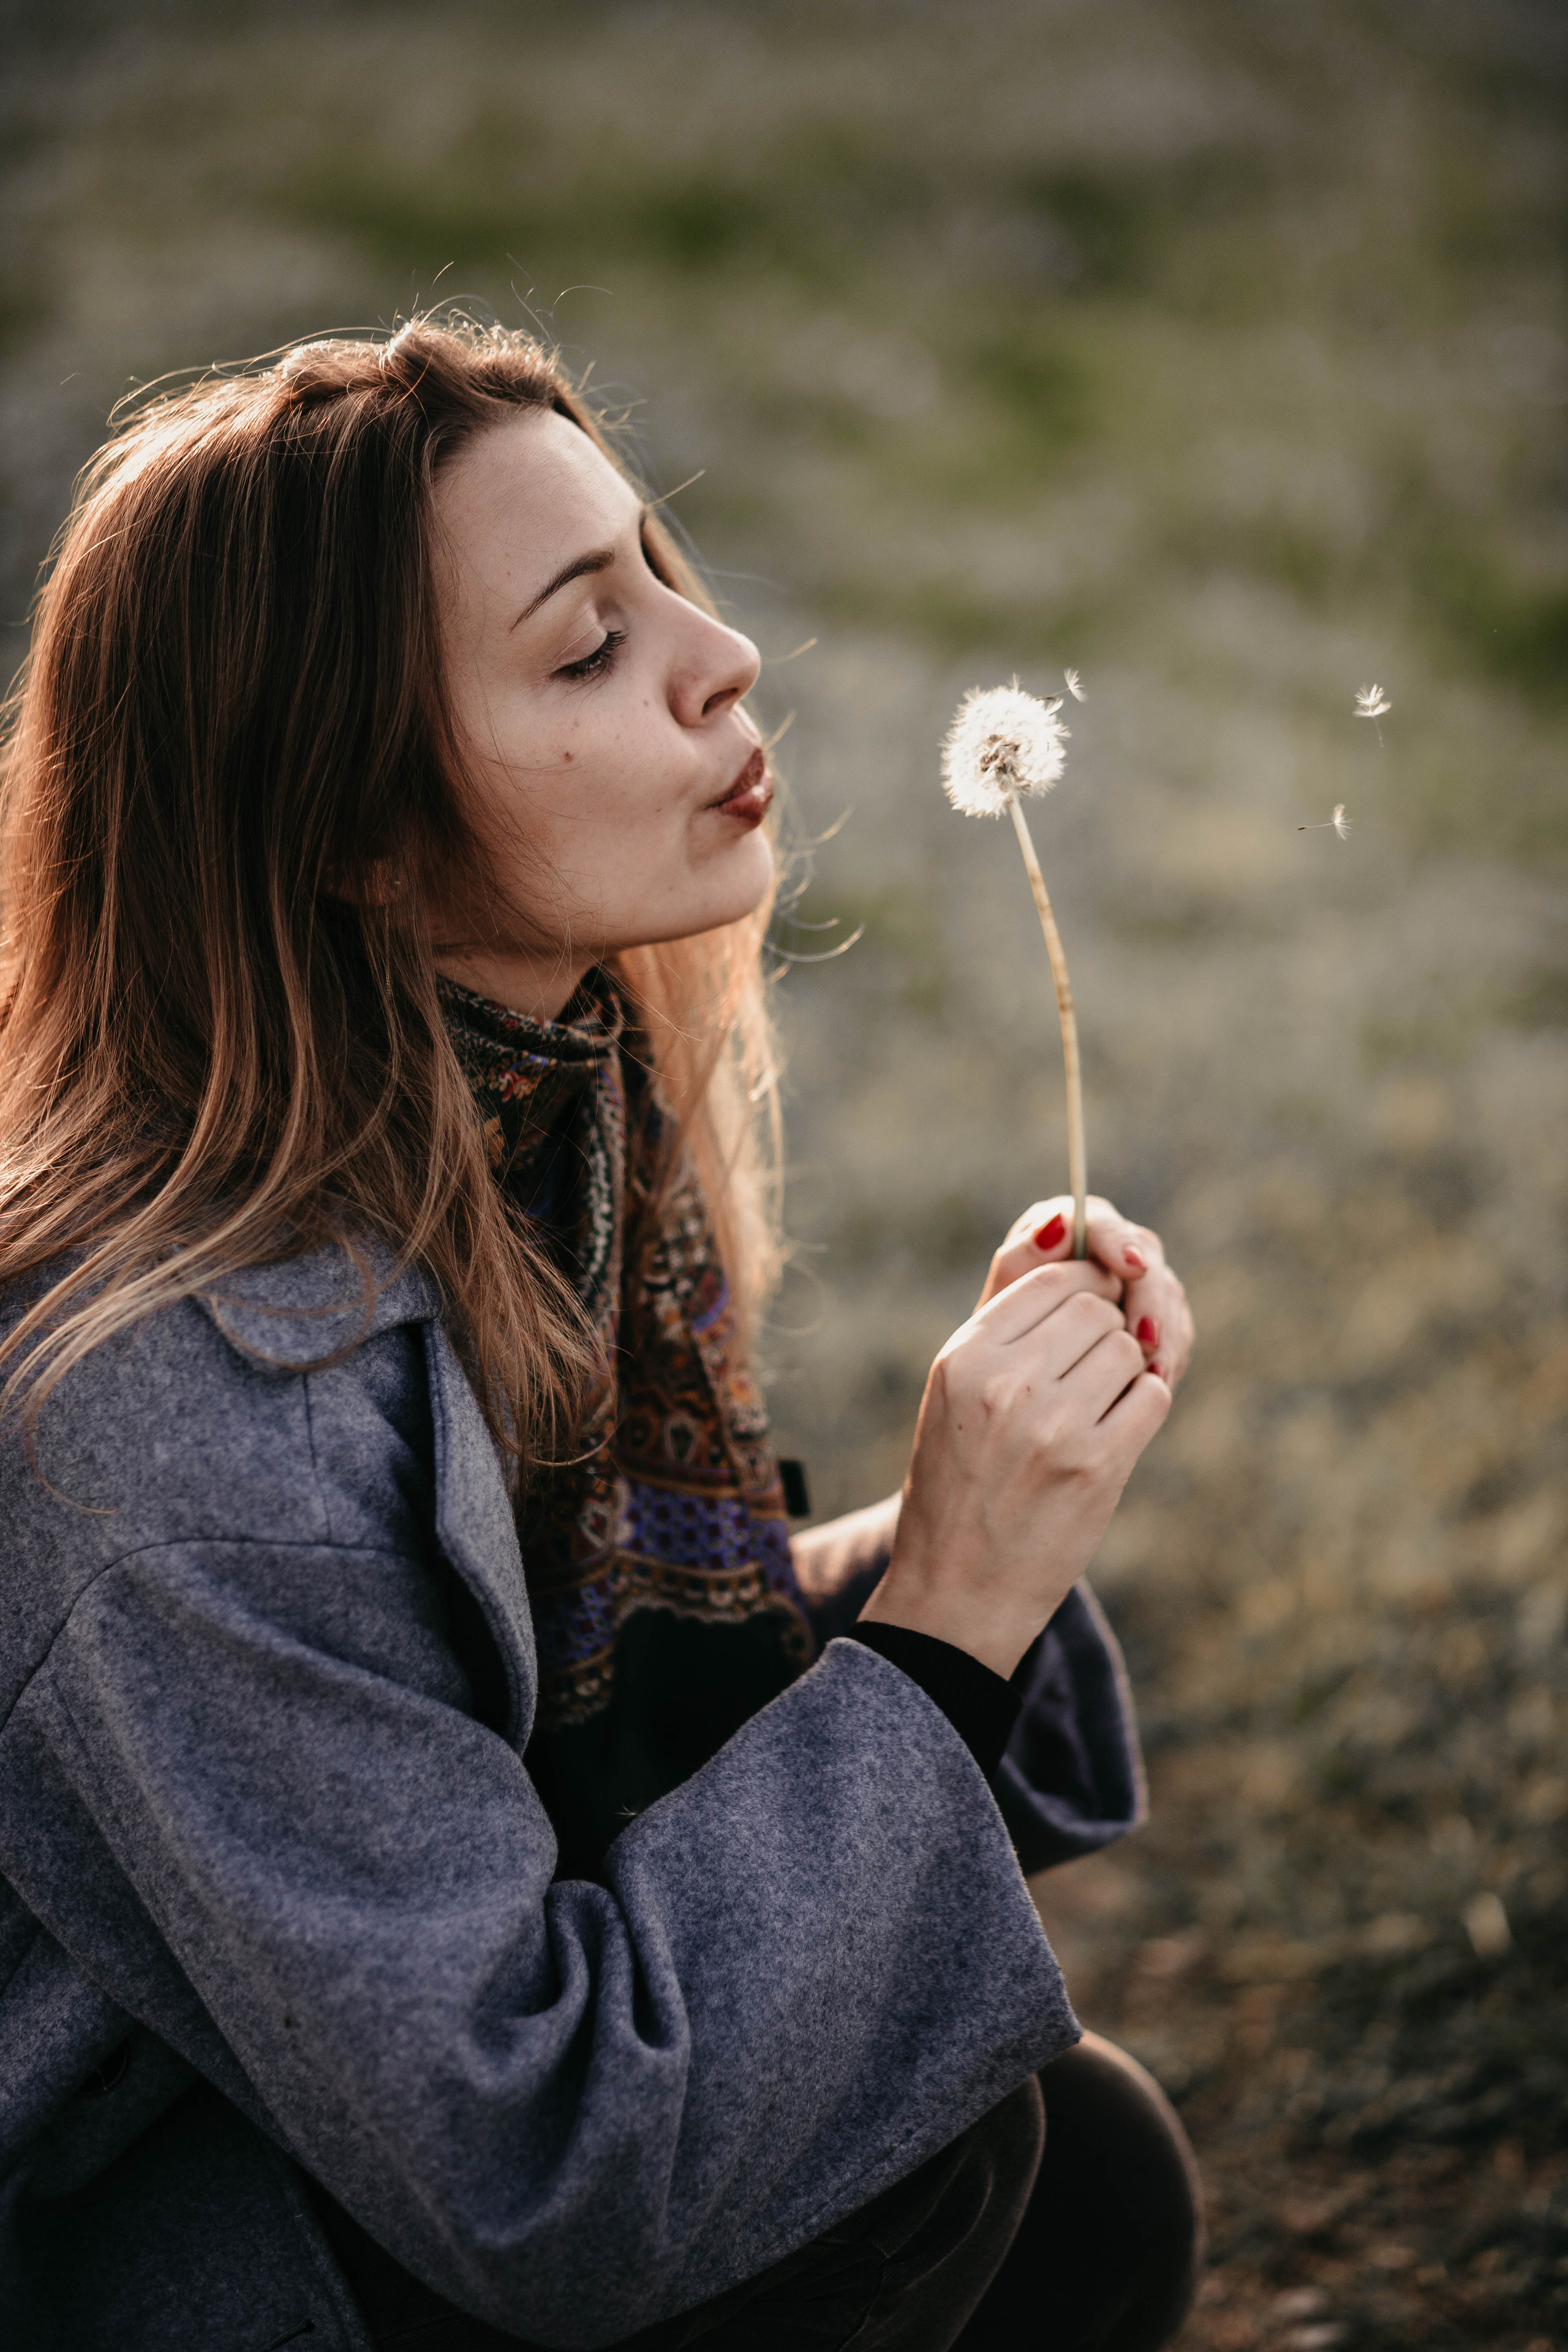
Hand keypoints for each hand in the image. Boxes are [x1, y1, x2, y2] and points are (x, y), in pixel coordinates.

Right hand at [857, 1262, 1170, 1678]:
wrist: (955, 1592)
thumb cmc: (957, 1489)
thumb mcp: (952, 1400)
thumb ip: (1006, 1339)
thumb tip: (1086, 1280)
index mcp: (963, 1359)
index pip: (1051, 1279)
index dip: (1084, 1285)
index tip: (1092, 1307)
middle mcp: (1005, 1383)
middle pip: (1095, 1309)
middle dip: (1106, 1330)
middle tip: (1092, 1367)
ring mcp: (1053, 1424)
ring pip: (1126, 1349)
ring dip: (1126, 1370)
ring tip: (1097, 1406)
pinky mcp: (1096, 1467)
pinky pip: (1151, 1397)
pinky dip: (1143, 1406)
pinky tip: (1115, 1430)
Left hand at [976, 1196, 1193, 1388]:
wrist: (1018, 1371)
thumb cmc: (1001, 1329)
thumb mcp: (1002, 1298)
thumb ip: (1022, 1259)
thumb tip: (1057, 1224)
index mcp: (1072, 1227)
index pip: (1101, 1224)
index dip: (1119, 1243)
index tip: (1131, 1268)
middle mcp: (1111, 1245)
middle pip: (1146, 1258)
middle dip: (1150, 1300)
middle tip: (1146, 1338)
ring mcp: (1139, 1280)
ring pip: (1167, 1296)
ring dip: (1165, 1334)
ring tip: (1153, 1372)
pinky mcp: (1157, 1315)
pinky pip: (1175, 1329)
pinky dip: (1169, 1354)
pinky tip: (1156, 1381)